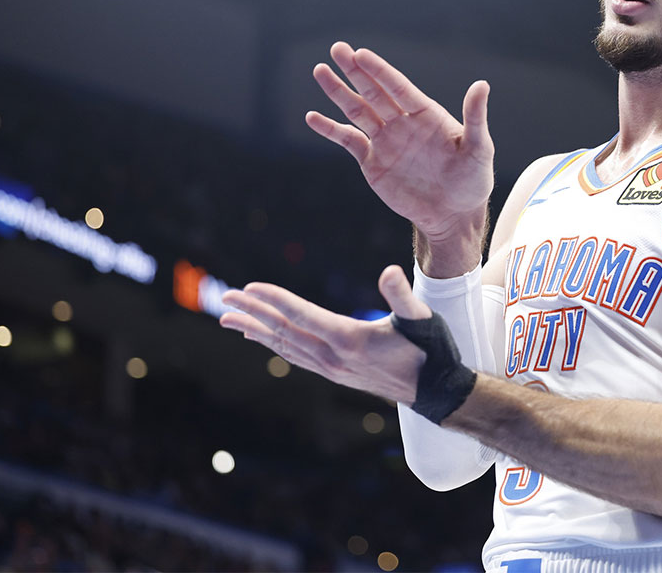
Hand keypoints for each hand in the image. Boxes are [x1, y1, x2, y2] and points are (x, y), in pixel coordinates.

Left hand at [219, 266, 431, 404]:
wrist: (435, 390)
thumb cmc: (430, 349)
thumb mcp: (421, 318)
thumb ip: (402, 295)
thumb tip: (389, 271)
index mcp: (350, 339)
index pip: (302, 315)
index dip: (274, 300)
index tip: (249, 287)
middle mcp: (334, 357)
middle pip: (284, 332)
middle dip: (253, 313)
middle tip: (226, 298)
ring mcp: (332, 368)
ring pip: (284, 347)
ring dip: (255, 330)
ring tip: (229, 318)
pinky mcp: (334, 373)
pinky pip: (294, 357)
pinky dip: (272, 345)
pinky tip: (259, 337)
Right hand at [306, 42, 493, 242]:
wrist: (453, 214)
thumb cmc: (472, 180)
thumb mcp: (479, 149)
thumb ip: (475, 117)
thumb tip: (482, 84)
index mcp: (426, 114)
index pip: (398, 87)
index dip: (380, 71)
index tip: (361, 54)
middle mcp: (402, 122)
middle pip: (374, 92)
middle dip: (355, 71)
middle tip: (337, 48)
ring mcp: (385, 141)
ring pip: (357, 111)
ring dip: (338, 92)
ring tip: (320, 70)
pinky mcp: (373, 162)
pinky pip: (348, 141)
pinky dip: (330, 129)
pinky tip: (312, 117)